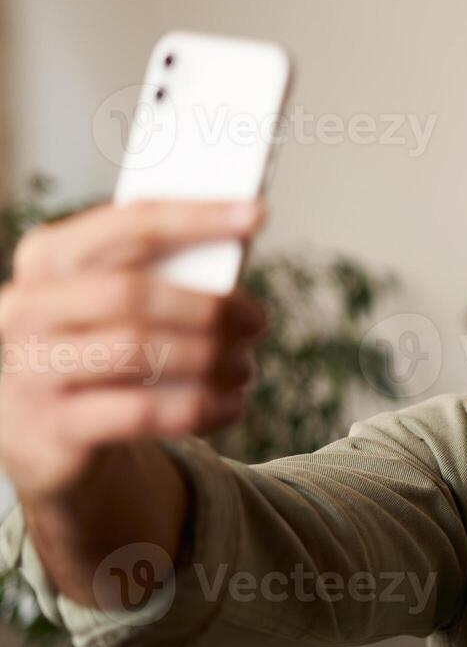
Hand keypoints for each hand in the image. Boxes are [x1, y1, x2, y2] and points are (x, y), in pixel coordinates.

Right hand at [0, 200, 267, 500]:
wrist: (37, 432)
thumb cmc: (92, 347)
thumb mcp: (107, 303)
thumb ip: (156, 275)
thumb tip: (236, 249)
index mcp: (48, 257)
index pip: (127, 224)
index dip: (196, 217)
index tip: (257, 214)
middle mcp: (27, 307)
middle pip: (132, 293)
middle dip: (209, 306)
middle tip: (258, 320)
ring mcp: (31, 369)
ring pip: (137, 352)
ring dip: (210, 359)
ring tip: (244, 367)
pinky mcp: (55, 427)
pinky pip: (143, 413)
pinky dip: (201, 407)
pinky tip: (230, 405)